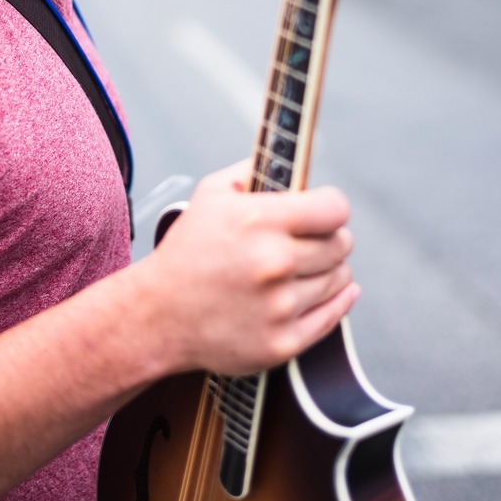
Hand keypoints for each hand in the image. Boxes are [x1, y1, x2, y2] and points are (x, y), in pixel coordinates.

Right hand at [134, 159, 357, 376]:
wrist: (158, 316)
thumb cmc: (187, 252)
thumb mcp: (211, 195)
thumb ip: (255, 170)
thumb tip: (292, 158)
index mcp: (258, 221)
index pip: (334, 208)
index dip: (331, 206)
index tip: (324, 211)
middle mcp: (274, 263)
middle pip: (341, 244)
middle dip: (330, 238)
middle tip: (311, 241)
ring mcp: (279, 306)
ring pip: (340, 279)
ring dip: (328, 271)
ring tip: (301, 269)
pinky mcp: (282, 341)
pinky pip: (334, 315)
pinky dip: (334, 302)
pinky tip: (323, 291)